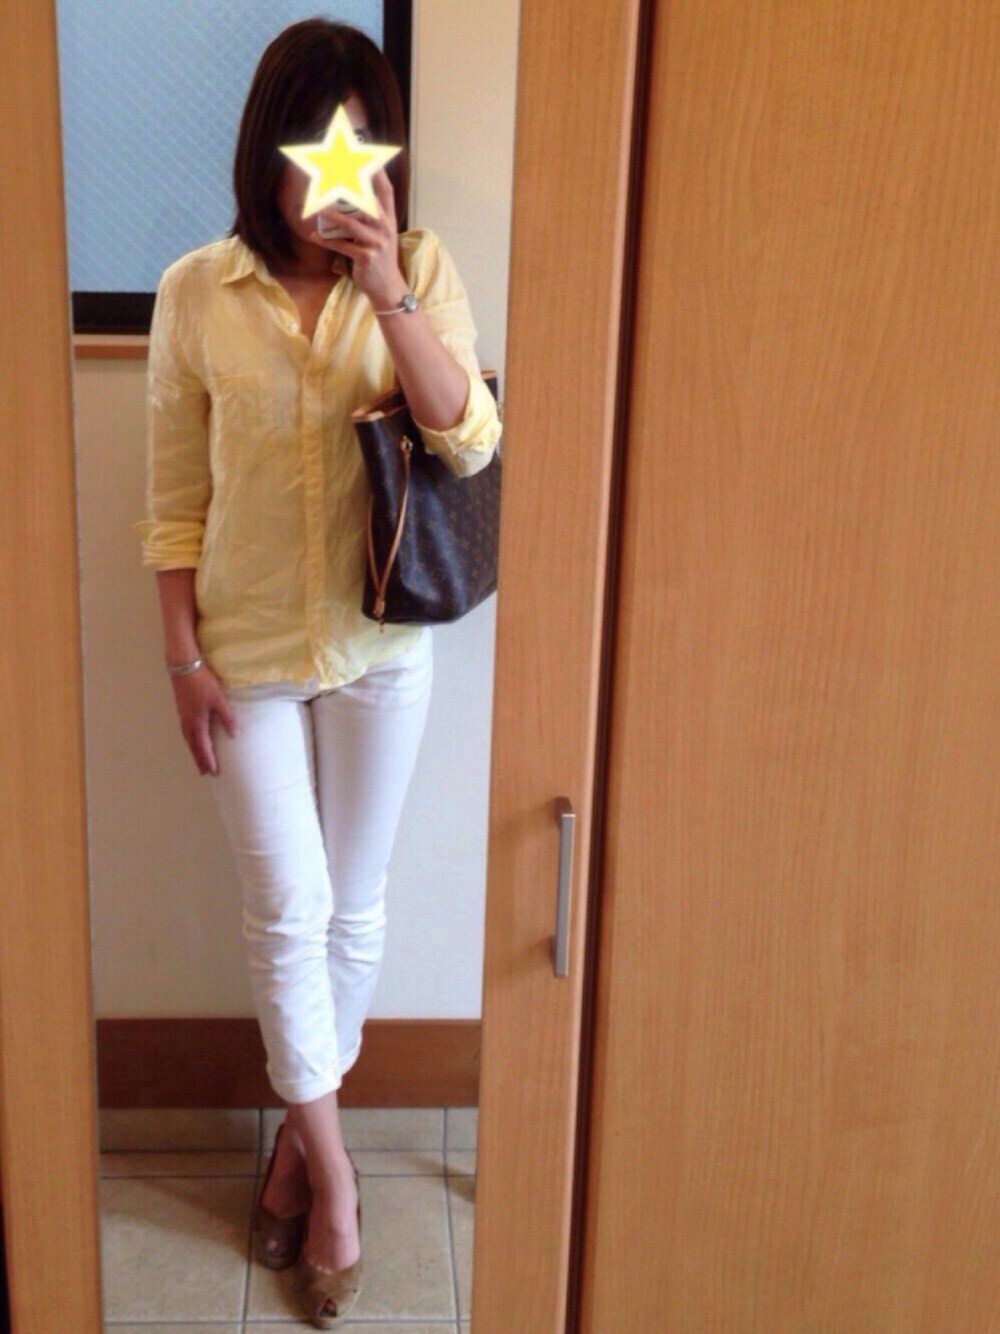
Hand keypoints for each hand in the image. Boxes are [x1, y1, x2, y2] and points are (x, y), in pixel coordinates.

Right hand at [169, 664, 237, 775]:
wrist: (183, 667)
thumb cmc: (202, 683)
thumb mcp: (218, 700)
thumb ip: (226, 717)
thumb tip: (233, 735)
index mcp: (197, 722)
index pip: (203, 746)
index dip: (208, 759)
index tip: (212, 772)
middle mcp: (187, 723)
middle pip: (193, 746)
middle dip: (199, 759)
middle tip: (203, 773)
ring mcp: (182, 716)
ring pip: (188, 739)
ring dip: (193, 751)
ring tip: (198, 759)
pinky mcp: (181, 709)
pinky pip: (185, 732)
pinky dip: (190, 741)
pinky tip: (192, 739)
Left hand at [309, 168, 405, 307]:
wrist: (387, 287)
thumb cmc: (379, 256)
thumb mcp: (379, 233)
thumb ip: (369, 214)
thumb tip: (347, 194)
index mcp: (388, 218)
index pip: (385, 189)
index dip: (376, 170)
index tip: (364, 152)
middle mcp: (385, 227)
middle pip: (367, 200)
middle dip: (350, 185)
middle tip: (333, 172)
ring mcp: (376, 242)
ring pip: (352, 223)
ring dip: (333, 215)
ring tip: (317, 208)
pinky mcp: (366, 257)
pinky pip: (343, 246)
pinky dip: (327, 241)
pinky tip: (314, 236)